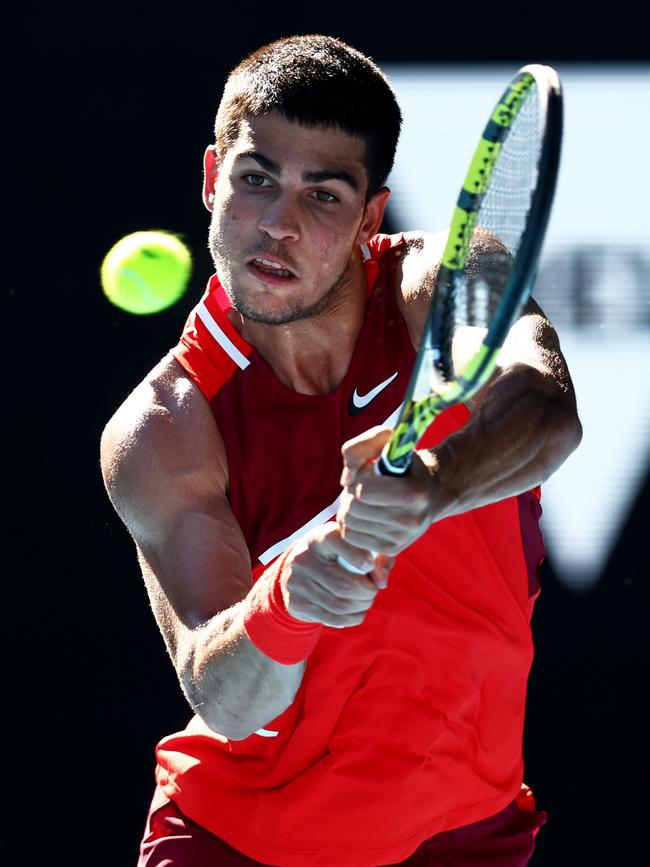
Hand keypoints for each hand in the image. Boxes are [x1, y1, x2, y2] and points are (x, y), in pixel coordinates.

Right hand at [281, 522, 387, 628]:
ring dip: (361, 606)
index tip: (370, 565)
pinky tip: (357, 611)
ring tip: (366, 601)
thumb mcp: (351, 545)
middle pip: (344, 585)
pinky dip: (352, 618)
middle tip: (373, 590)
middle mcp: (304, 558)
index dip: (361, 557)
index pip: (341, 544)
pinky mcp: (297, 603)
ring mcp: (297, 582)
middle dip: (367, 592)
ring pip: (340, 605)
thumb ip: (376, 556)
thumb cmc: (335, 554)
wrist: (295, 568)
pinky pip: (332, 618)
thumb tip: (382, 581)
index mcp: (320, 538)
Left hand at [337, 426, 436, 558]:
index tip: (367, 472)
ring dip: (349, 509)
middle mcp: (411, 519)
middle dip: (351, 494)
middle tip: (361, 487)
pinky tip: (363, 514)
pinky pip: (352, 538)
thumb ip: (358, 448)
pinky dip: (351, 524)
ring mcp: (403, 537)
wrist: (434, 489)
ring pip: (350, 525)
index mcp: (413, 492)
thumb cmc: (405, 463)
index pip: (364, 491)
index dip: (358, 478)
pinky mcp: (393, 548)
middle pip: (354, 509)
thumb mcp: (386, 441)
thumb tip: (346, 479)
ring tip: (363, 500)